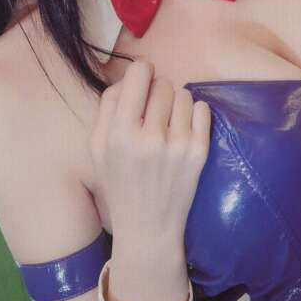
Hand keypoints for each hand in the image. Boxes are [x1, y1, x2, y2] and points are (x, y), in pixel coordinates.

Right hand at [89, 60, 210, 245]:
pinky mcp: (199, 154)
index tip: (142, 80)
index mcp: (119, 134)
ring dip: (176, 103)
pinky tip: (183, 128)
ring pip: (184, 95)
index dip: (141, 72)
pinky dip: (195, 113)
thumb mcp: (98, 147)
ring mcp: (178, 146)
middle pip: (162, 84)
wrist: (147, 229)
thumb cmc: (118, 183)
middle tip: (153, 110)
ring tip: (168, 122)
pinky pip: (203, 110)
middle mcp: (149, 138)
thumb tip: (130, 77)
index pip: (138, 75)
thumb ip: (108, 107)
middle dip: (158, 91)